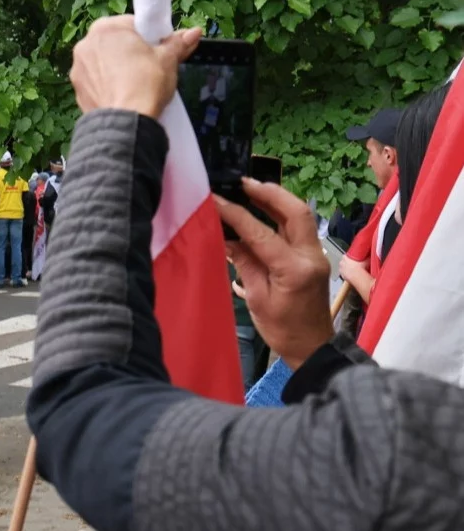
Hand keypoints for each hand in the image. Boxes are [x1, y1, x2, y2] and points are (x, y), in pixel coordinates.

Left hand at [69, 15, 201, 117]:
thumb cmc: (145, 85)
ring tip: (135, 82)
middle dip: (130, 51)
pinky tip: (121, 93)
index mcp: (107, 28)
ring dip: (116, 67)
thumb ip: (178, 43)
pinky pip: (94, 80)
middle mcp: (86, 43)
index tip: (156, 48)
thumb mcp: (168, 60)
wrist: (126, 122)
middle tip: (148, 66)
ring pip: (102, 61)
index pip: (131, 23)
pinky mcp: (77, 87)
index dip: (147, 36)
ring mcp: (78, 66)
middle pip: (114, 41)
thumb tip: (192, 33)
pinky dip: (106, 84)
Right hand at [219, 180, 333, 369]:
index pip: (261, 233)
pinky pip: (298, 226)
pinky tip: (261, 208)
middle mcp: (311, 256)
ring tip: (250, 188)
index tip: (215, 200)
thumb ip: (244, 262)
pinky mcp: (313, 256)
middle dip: (269, 192)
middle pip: (296, 211)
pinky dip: (279, 213)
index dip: (236, 214)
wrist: (313, 348)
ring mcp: (316, 254)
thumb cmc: (283, 330)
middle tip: (242, 182)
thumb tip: (226, 235)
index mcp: (295, 269)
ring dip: (276, 198)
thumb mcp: (257, 298)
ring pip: (300, 215)